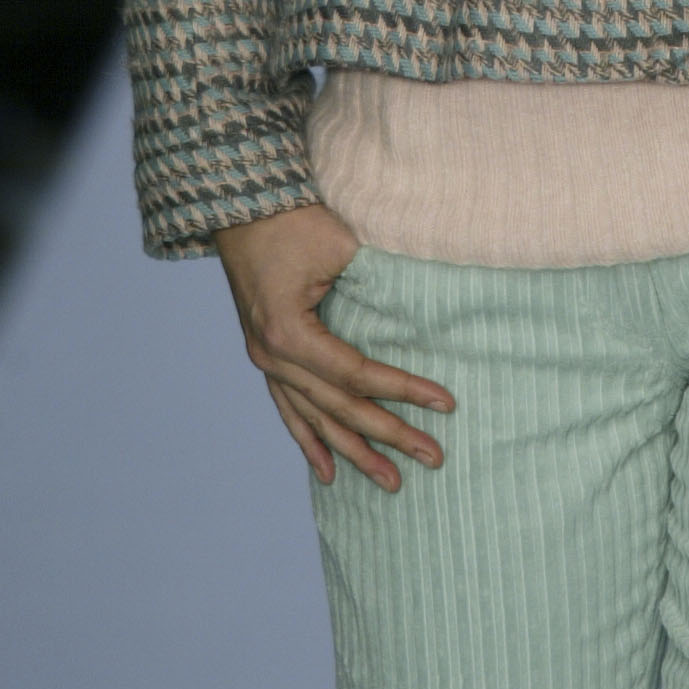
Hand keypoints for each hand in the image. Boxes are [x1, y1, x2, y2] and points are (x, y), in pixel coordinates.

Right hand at [214, 204, 453, 491]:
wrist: (243, 207)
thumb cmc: (293, 221)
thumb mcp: (340, 247)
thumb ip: (375, 285)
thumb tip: (420, 317)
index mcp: (289, 333)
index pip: (357, 374)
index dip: (403, 390)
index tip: (445, 403)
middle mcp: (272, 356)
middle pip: (339, 406)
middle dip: (388, 434)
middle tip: (433, 457)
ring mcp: (264, 360)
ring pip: (314, 418)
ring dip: (353, 450)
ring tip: (390, 481)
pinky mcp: (264, 354)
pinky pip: (288, 408)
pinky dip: (308, 441)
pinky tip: (326, 473)